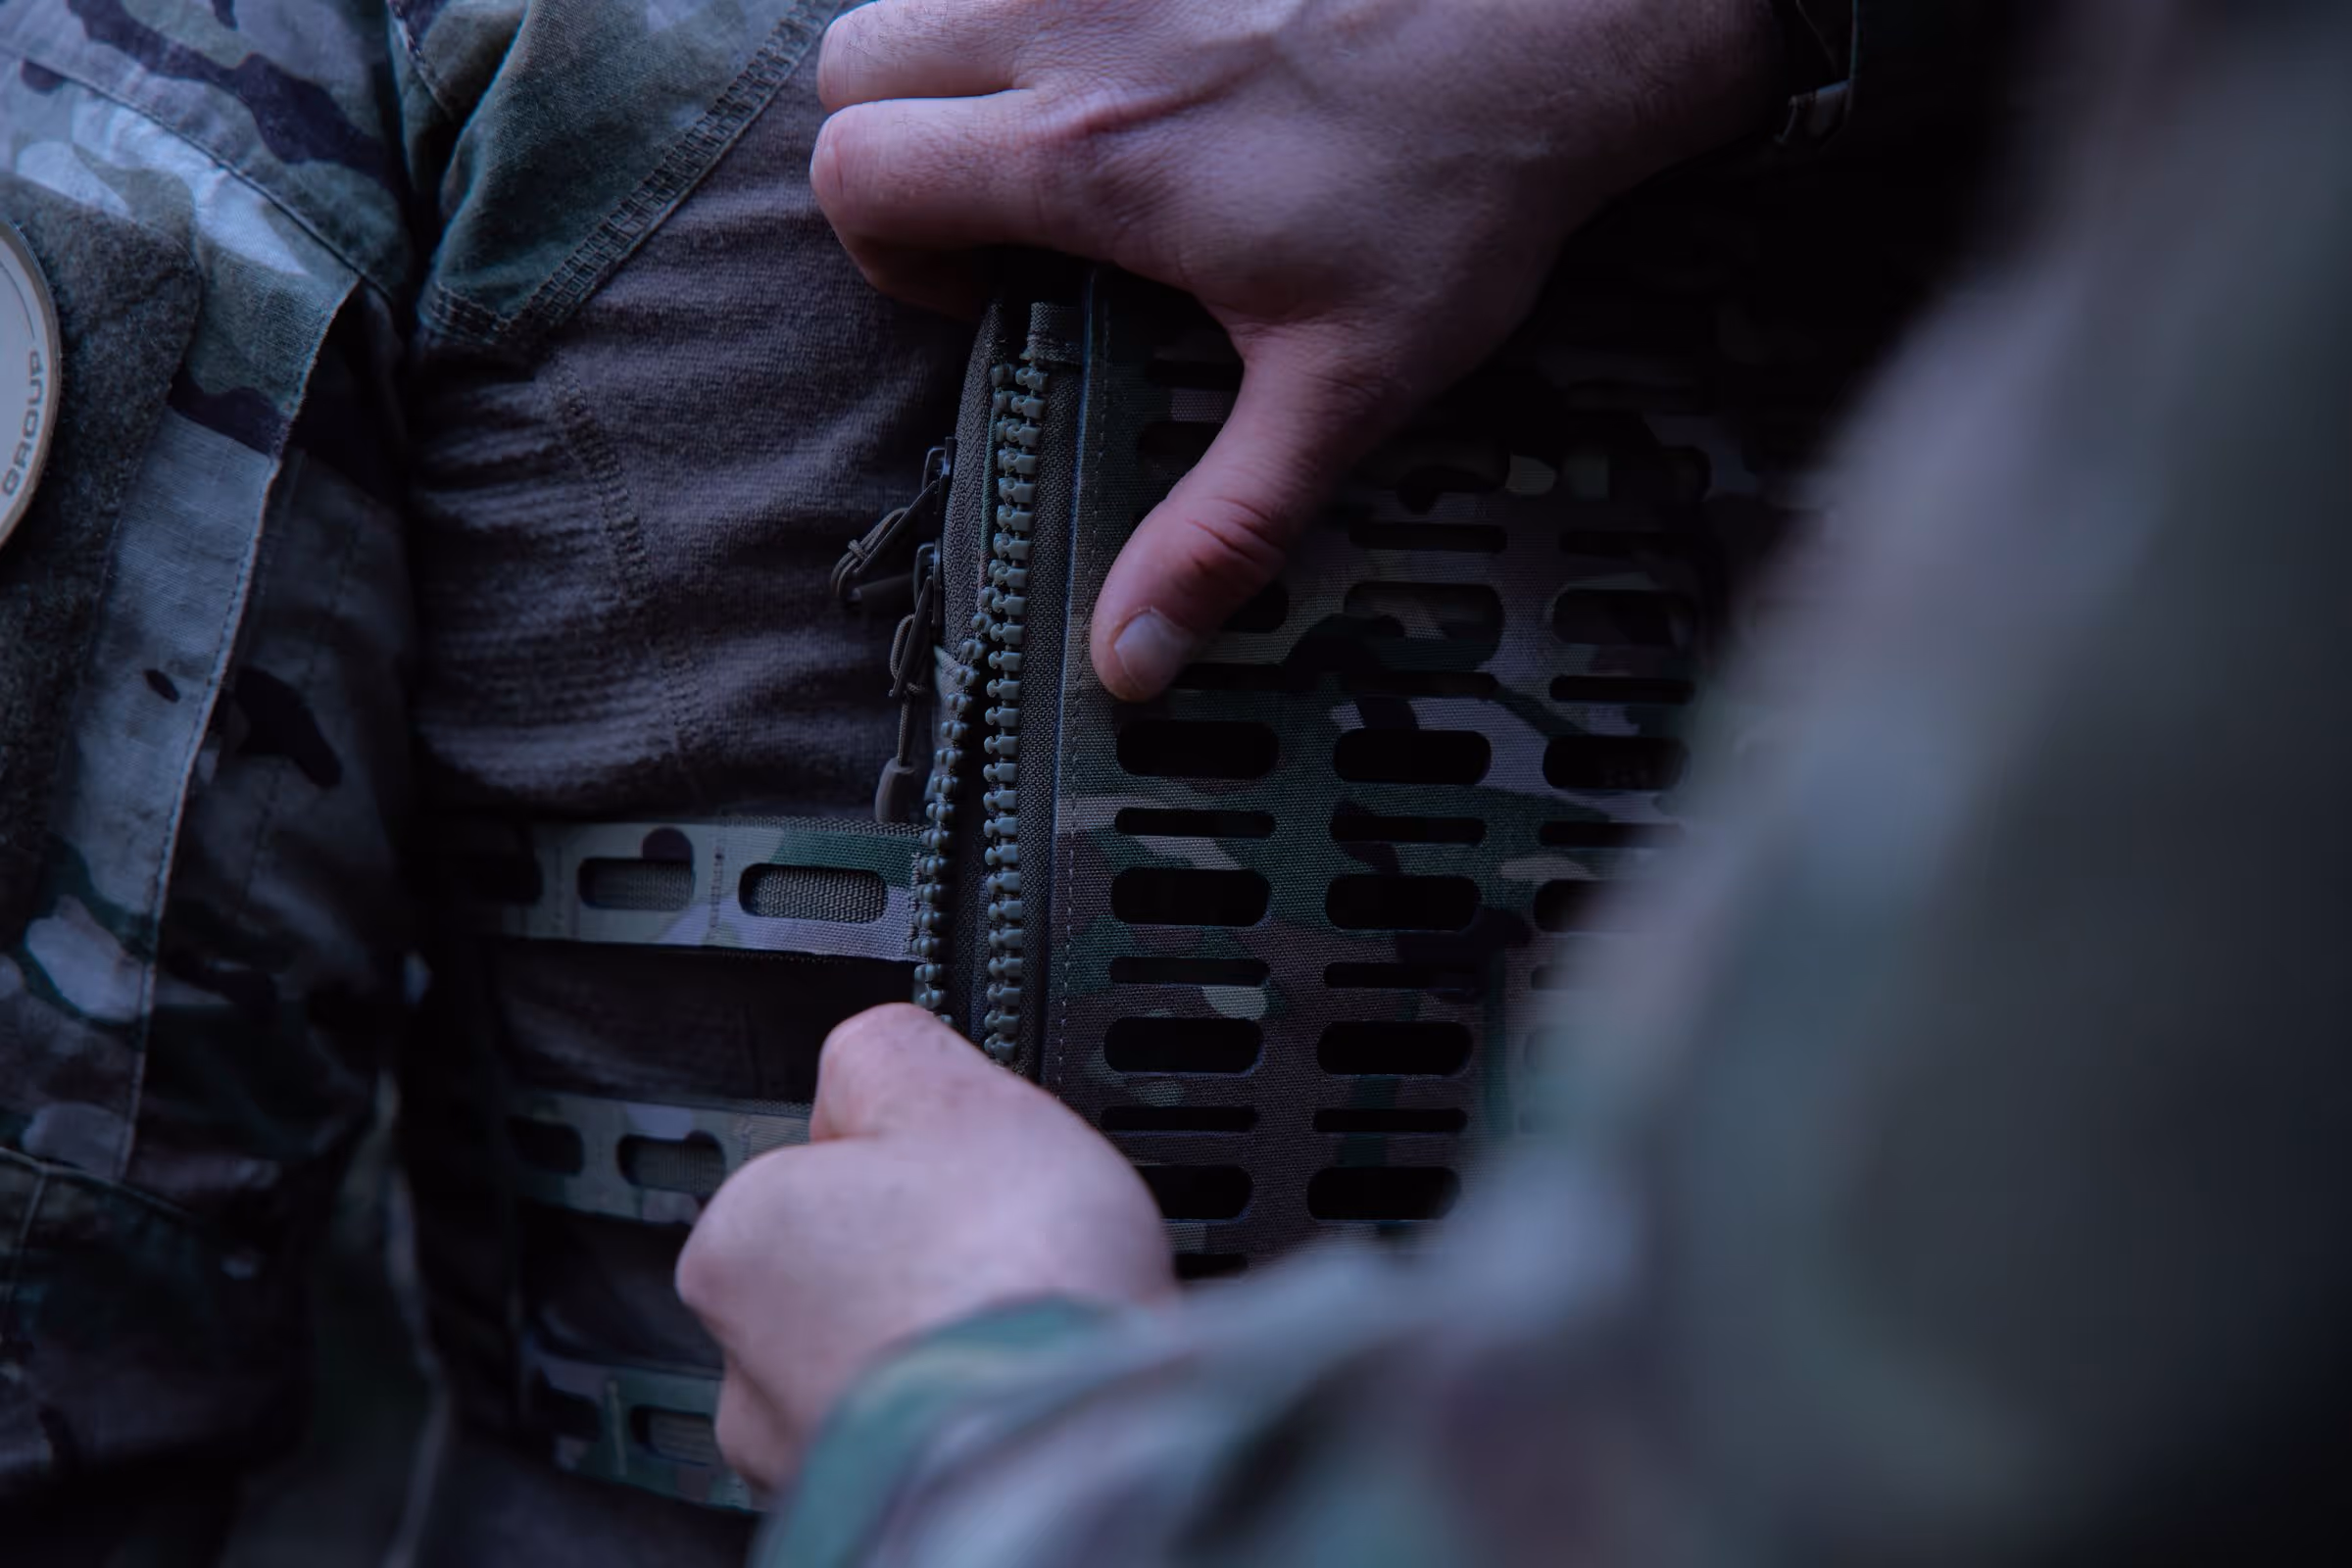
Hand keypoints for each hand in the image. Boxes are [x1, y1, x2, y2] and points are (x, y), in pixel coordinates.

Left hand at [675, 1004, 1175, 1489]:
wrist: (1066, 1444)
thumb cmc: (1009, 1278)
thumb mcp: (952, 1091)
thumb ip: (885, 1051)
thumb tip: (867, 1056)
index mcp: (737, 1245)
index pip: (820, 1166)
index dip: (914, 1154)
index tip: (975, 1167)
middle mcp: (743, 1371)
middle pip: (852, 1275)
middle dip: (924, 1262)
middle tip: (1009, 1249)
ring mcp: (806, 1461)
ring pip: (887, 1368)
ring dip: (944, 1348)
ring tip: (1023, 1331)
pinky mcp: (874, 1519)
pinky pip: (926, 1441)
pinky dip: (966, 1421)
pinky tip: (1018, 1397)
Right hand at [815, 0, 1783, 697]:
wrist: (1573, 20)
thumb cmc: (1462, 196)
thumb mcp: (1343, 389)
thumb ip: (1220, 528)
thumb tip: (1127, 666)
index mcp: (1090, 156)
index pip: (858, 171)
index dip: (892, 249)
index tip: (990, 290)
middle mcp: (1072, 21)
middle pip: (858, 62)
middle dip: (897, 144)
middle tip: (1009, 207)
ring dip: (964, 62)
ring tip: (1073, 127)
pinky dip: (1046, 3)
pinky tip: (1147, 57)